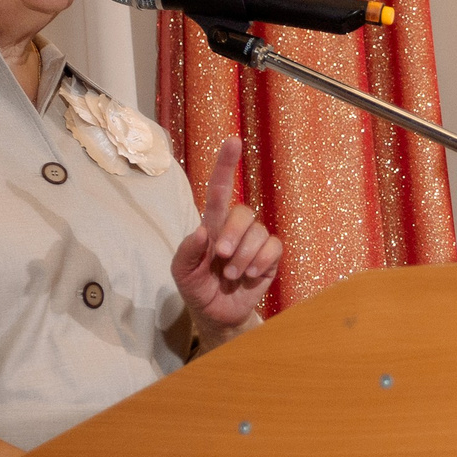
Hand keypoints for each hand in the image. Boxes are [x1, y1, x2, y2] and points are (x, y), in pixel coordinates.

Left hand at [172, 136, 282, 350]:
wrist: (217, 316)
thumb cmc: (197, 289)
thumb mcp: (181, 274)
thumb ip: (186, 252)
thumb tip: (202, 230)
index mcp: (211, 225)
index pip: (218, 189)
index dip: (225, 164)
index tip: (233, 140)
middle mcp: (234, 228)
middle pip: (242, 211)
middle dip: (233, 234)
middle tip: (221, 257)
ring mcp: (254, 242)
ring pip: (258, 231)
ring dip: (244, 255)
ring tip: (233, 274)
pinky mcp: (270, 258)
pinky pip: (274, 246)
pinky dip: (262, 261)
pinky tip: (251, 274)